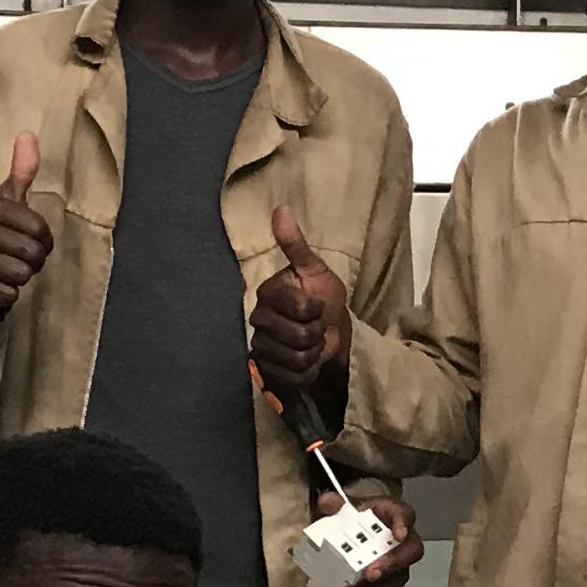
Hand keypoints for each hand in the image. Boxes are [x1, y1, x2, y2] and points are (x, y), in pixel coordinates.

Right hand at [0, 131, 52, 322]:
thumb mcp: (6, 201)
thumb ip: (21, 171)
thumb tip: (28, 134)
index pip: (39, 228)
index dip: (43, 239)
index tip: (30, 239)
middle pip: (32, 253)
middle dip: (33, 261)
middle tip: (19, 258)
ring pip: (21, 274)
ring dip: (20, 278)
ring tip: (7, 269)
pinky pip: (7, 293)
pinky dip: (7, 294)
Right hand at [250, 205, 351, 405]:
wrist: (329, 328)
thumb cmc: (322, 295)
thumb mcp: (314, 269)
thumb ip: (296, 244)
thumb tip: (281, 210)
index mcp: (268, 293)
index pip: (299, 307)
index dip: (316, 309)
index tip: (318, 305)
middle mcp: (258, 319)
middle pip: (299, 336)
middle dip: (317, 333)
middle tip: (317, 326)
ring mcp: (261, 345)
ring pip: (296, 358)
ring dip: (314, 352)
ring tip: (313, 342)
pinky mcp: (267, 369)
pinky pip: (293, 376)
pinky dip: (309, 370)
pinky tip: (308, 359)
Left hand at [321, 491, 420, 586]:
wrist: (354, 532)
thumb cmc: (354, 517)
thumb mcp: (342, 507)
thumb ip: (334, 503)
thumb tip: (328, 503)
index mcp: (393, 515)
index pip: (405, 515)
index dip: (404, 524)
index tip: (399, 533)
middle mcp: (403, 543)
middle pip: (409, 553)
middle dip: (391, 565)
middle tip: (370, 574)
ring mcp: (398, 567)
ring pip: (395, 582)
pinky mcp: (388, 586)